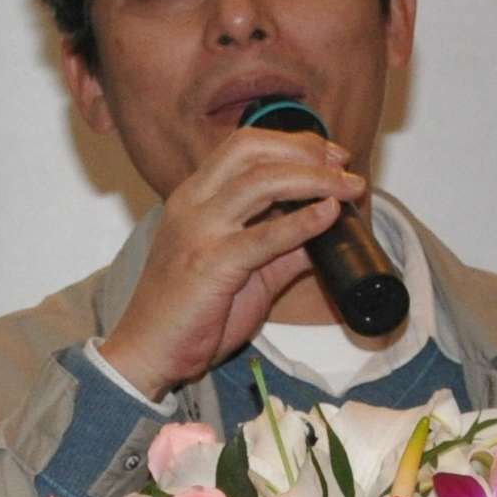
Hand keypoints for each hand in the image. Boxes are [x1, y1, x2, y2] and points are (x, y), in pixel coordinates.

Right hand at [94, 126, 366, 398]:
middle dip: (305, 150)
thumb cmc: (190, 314)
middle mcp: (193, 204)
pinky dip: (302, 221)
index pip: (244, 146)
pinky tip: (328, 215)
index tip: (330, 156)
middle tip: (343, 164)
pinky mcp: (209, 264)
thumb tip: (324, 233)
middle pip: (252, 150)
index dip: (292, 143)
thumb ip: (281, 249)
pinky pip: (264, 235)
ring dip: (314, 179)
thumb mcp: (244, 271)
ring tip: (348, 189)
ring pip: (261, 182)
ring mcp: (199, 231)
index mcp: (194, 197)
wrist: (148, 352)